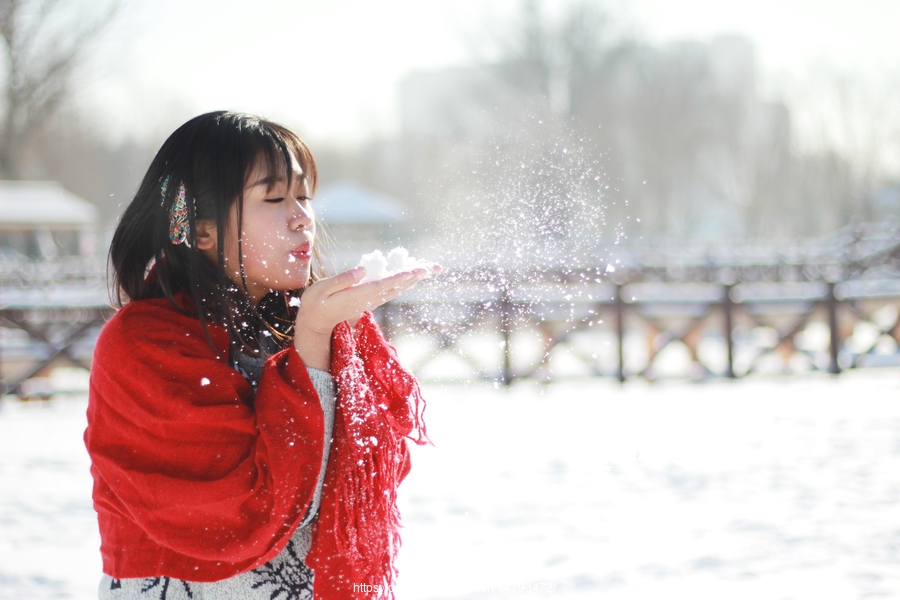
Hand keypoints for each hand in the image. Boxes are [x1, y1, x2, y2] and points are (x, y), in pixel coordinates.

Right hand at [293, 265, 437, 369]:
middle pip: (397, 287)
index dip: (399, 278)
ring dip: (414, 278)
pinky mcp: (372, 298)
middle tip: (433, 267)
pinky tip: (414, 273)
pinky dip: (405, 280)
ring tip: (430, 268)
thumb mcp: (321, 290)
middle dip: (414, 276)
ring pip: (398, 288)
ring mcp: (372, 300)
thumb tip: (361, 270)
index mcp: (357, 296)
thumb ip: (341, 280)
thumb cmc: (315, 304)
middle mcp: (369, 299)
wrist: (317, 323)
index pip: (382, 286)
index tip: (414, 271)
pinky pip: (393, 288)